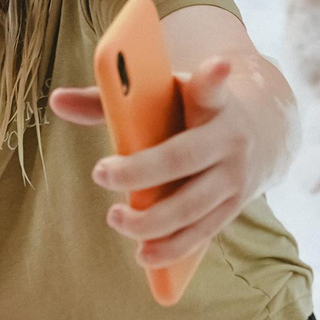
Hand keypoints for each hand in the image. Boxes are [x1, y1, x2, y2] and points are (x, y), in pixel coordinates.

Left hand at [49, 56, 281, 270]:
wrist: (262, 132)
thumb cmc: (192, 109)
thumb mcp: (166, 94)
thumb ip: (111, 99)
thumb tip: (56, 101)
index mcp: (211, 102)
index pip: (212, 86)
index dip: (214, 75)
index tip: (218, 65)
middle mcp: (229, 138)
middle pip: (184, 158)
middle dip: (141, 172)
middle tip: (100, 173)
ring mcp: (235, 177)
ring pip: (193, 205)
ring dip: (152, 220)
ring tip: (115, 219)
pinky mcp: (234, 207)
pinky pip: (202, 233)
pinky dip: (172, 247)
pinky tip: (144, 254)